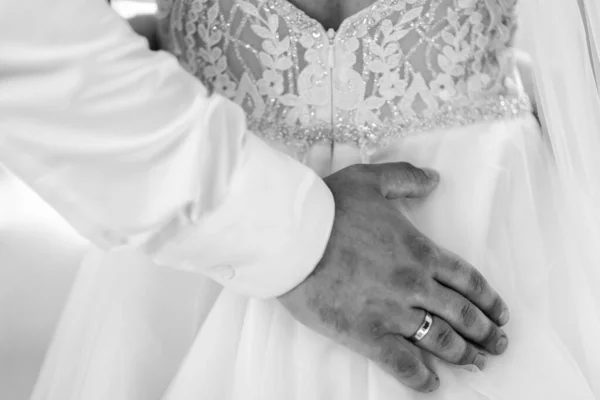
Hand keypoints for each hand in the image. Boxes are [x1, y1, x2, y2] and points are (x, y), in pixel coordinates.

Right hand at [278, 163, 509, 392]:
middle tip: (497, 344)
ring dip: (463, 355)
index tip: (500, 314)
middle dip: (485, 332)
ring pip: (440, 340)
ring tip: (476, 363)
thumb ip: (406, 178)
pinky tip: (431, 385)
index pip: (467, 280)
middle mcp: (414, 284)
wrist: (293, 236)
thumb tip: (434, 179)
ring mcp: (393, 312)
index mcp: (419, 250)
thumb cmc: (328, 207)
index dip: (489, 299)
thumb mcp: (370, 180)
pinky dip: (420, 378)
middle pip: (461, 314)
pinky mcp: (366, 334)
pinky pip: (402, 363)